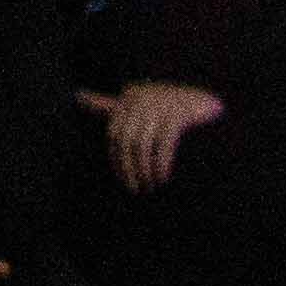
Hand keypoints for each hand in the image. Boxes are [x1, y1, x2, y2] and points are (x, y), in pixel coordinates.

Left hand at [85, 80, 223, 193]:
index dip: (117, 161)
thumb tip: (77, 96)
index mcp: (130, 97)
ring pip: (143, 145)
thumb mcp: (139, 106)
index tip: (124, 180)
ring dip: (145, 170)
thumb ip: (109, 105)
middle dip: (129, 169)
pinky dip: (162, 164)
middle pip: (126, 141)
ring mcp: (161, 106)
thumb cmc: (171, 108)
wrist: (209, 105)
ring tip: (151, 187)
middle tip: (136, 189)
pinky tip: (164, 179)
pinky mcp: (179, 115)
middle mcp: (142, 99)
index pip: (114, 134)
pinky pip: (164, 145)